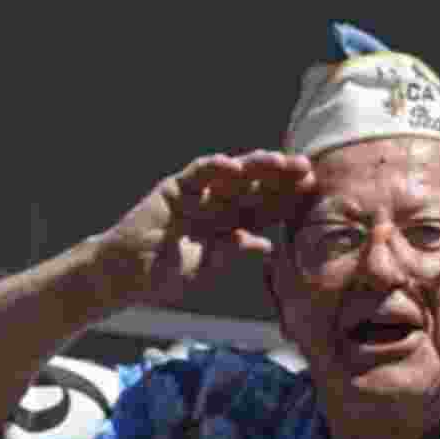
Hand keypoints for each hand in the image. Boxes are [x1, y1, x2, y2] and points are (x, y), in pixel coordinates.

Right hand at [93, 150, 315, 308]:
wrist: (128, 274)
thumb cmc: (166, 276)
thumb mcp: (208, 268)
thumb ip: (236, 253)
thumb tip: (269, 246)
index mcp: (229, 226)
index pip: (263, 209)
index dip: (286, 200)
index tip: (311, 191)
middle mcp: (217, 206)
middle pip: (254, 187)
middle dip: (279, 178)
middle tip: (306, 168)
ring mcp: (197, 195)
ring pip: (232, 175)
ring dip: (256, 166)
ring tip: (279, 162)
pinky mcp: (175, 188)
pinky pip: (198, 173)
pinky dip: (215, 167)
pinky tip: (235, 166)